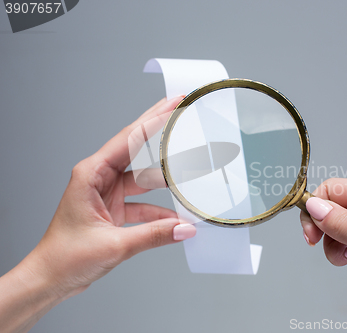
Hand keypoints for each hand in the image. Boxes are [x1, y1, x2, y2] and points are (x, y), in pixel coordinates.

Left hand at [0, 97, 195, 332]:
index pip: (129, 140)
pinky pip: (144, 201)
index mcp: (91, 174)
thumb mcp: (114, 244)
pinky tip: (179, 214)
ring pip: (143, 175)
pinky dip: (161, 208)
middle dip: (159, 129)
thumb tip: (185, 228)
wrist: (50, 279)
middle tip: (180, 110)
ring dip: (165, 175)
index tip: (173, 105)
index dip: (154, 120)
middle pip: (135, 147)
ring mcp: (107, 192)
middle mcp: (99, 177)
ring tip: (189, 164)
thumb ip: (154, 234)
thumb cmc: (64, 257)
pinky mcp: (114, 208)